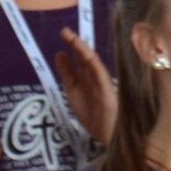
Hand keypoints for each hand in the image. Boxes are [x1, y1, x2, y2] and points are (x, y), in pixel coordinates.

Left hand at [55, 30, 116, 145]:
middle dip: (75, 44)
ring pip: (92, 63)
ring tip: (71, 37)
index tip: (62, 37)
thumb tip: (59, 54)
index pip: (79, 61)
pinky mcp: (108, 90)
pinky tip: (85, 54)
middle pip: (85, 58)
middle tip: (64, 31)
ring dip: (82, 49)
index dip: (71, 49)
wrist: (110, 139)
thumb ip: (67, 75)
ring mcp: (103, 83)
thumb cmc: (95, 120)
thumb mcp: (73, 94)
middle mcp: (96, 79)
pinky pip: (100, 74)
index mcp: (88, 80)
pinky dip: (93, 63)